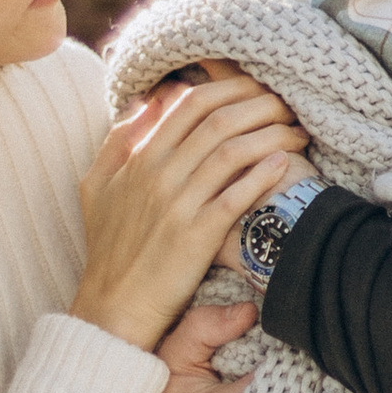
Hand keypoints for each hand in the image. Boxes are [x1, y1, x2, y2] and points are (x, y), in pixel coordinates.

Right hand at [75, 75, 305, 352]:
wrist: (115, 305)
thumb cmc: (110, 248)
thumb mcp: (97, 185)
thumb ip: (118, 140)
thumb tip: (147, 102)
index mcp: (138, 157)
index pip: (190, 103)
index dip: (229, 88)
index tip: (256, 87)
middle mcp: (158, 174)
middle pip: (218, 120)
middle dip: (258, 103)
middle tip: (285, 102)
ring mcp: (178, 205)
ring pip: (231, 152)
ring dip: (270, 134)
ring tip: (295, 131)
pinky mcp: (197, 236)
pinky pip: (236, 197)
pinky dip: (262, 175)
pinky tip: (283, 164)